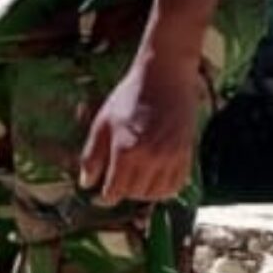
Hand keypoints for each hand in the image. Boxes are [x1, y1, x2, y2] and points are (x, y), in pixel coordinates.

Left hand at [81, 44, 207, 206]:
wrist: (166, 76)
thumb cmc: (129, 96)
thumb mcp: (102, 123)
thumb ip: (92, 156)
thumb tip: (86, 184)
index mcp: (126, 151)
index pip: (114, 192)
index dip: (104, 196)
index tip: (101, 194)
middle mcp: (151, 158)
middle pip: (134, 195)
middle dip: (123, 192)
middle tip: (117, 181)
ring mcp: (172, 157)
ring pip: (156, 194)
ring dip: (143, 193)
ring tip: (135, 180)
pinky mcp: (186, 154)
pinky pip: (176, 185)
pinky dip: (163, 188)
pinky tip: (154, 177)